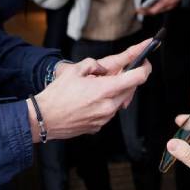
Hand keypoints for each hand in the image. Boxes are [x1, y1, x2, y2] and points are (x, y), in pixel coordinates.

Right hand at [28, 41, 152, 140]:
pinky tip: (91, 100)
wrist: (44, 119)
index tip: (145, 62)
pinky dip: (106, 104)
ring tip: (98, 88)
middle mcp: (108, 106)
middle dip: (128, 80)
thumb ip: (95, 65)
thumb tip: (104, 69)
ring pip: (120, 101)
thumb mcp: (76, 70)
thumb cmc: (57, 95)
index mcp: (105, 89)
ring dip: (116, 92)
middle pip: (131, 90)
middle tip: (118, 73)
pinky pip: (109, 111)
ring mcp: (104, 118)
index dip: (144, 68)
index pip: (137, 78)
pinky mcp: (99, 126)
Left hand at [138, 0, 181, 15]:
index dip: (144, 11)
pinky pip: (162, 8)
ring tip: (145, 6)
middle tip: (140, 9)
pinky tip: (155, 1)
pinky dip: (156, 6)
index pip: (152, 10)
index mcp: (164, 2)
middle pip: (154, 12)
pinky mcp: (170, 5)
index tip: (138, 9)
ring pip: (158, 10)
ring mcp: (169, 6)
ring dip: (151, 9)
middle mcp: (166, 6)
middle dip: (146, 11)